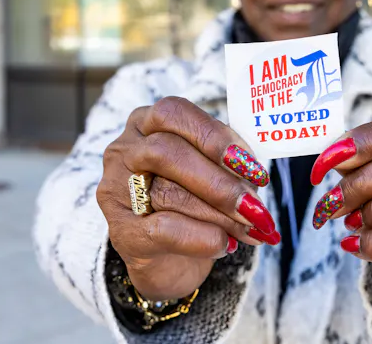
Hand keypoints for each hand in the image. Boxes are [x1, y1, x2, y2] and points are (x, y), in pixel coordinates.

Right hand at [97, 97, 279, 300]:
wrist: (170, 258)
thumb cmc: (194, 201)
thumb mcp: (209, 170)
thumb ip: (227, 163)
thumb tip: (255, 176)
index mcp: (146, 122)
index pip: (175, 113)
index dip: (216, 137)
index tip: (252, 167)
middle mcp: (124, 150)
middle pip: (167, 152)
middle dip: (219, 181)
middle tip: (255, 206)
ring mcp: (116, 190)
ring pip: (168, 193)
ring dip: (218, 213)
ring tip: (250, 227)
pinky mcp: (121, 232)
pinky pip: (162, 230)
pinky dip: (201, 237)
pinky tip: (224, 244)